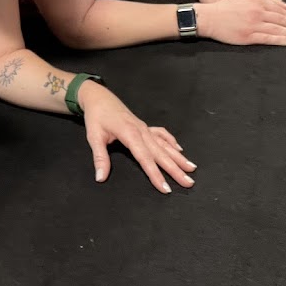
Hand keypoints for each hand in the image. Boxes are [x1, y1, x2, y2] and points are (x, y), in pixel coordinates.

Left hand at [80, 82, 195, 193]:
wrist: (98, 96)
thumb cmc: (96, 116)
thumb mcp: (94, 137)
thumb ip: (100, 158)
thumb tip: (100, 178)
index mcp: (130, 134)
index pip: (145, 158)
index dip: (155, 174)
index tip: (166, 188)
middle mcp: (141, 131)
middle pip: (160, 153)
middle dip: (175, 169)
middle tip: (189, 182)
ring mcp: (144, 128)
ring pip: (164, 144)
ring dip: (178, 157)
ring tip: (191, 168)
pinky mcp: (144, 126)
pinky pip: (161, 134)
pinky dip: (171, 141)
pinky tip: (179, 149)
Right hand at [196, 0, 285, 45]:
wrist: (207, 16)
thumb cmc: (221, 7)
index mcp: (256, 3)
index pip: (279, 10)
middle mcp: (258, 12)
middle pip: (283, 19)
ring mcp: (253, 24)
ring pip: (279, 29)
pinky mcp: (248, 36)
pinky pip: (268, 38)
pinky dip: (280, 40)